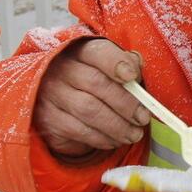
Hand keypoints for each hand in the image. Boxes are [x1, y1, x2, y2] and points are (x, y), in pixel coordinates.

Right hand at [33, 39, 150, 157]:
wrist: (56, 103)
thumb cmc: (90, 82)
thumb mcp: (105, 68)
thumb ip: (124, 65)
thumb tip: (138, 66)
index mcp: (79, 51)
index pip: (98, 52)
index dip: (116, 63)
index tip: (133, 76)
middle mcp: (61, 70)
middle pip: (96, 83)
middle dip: (125, 103)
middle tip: (142, 117)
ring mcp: (52, 95)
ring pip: (90, 110)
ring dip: (117, 126)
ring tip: (135, 134)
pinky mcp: (49, 120)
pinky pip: (80, 131)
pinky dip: (103, 138)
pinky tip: (115, 140)